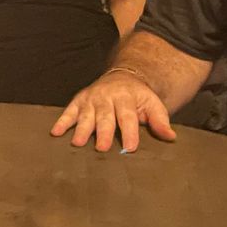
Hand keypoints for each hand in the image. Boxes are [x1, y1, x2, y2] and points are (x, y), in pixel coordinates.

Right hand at [50, 70, 174, 152]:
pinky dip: (62, 121)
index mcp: (127, 98)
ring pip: (86, 115)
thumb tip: (170, 137)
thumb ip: (160, 121)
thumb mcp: (152, 104)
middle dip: (103, 132)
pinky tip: (55, 132)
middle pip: (105, 117)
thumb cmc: (138, 98)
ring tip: (77, 143)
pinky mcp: (79, 100)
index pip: (128, 117)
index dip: (130, 132)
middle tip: (102, 148)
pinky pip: (69, 111)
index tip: (130, 148)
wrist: (122, 77)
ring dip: (81, 129)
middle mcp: (107, 97)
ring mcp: (91, 99)